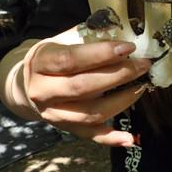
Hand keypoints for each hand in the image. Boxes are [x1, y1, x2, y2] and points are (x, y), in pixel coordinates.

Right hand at [24, 38, 150, 146]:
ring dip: (120, 102)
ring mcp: (54, 114)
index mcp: (40, 63)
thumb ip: (90, 36)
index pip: (71, 59)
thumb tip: (124, 32)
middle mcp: (43, 91)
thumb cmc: (55, 56)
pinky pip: (90, 135)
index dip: (101, 53)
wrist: (29, 83)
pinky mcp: (65, 128)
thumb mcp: (65, 40)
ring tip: (140, 87)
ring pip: (89, 113)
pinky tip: (129, 138)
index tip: (129, 47)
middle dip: (118, 76)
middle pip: (83, 87)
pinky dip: (110, 138)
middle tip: (143, 65)